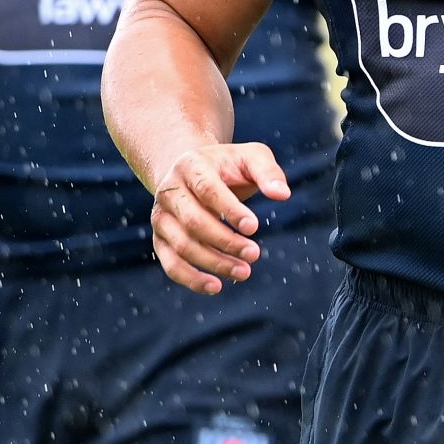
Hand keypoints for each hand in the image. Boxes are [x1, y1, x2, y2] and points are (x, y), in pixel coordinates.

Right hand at [150, 143, 289, 294]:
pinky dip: (190, 278)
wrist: (194, 171)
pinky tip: (216, 286)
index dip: (229, 210)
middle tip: (255, 254)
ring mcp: (161, 217)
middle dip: (225, 241)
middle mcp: (169, 191)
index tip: (254, 227)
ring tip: (244, 272)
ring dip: (213, 262)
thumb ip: (268, 172)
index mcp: (191, 166)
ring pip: (182, 245)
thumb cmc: (230, 165)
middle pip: (193, 221)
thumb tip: (282, 195)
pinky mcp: (160, 238)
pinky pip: (170, 263)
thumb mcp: (252, 156)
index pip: (208, 189)